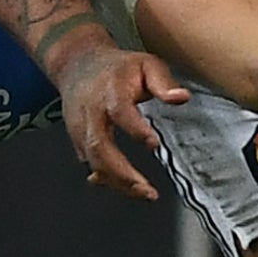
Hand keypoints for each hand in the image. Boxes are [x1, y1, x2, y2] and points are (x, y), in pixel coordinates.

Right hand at [52, 34, 190, 201]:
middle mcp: (92, 112)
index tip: (154, 144)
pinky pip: (88, 163)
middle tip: (147, 188)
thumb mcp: (145, 64)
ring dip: (116, 181)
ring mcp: (81, 128)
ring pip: (93, 160)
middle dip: (122, 172)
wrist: (78, 64)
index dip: (136, 129)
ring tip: (143, 192)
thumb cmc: (117, 67)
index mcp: (110, 91)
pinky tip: (123, 187)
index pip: (120, 112)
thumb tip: (181, 98)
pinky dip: (105, 178)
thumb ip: (163, 82)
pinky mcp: (76, 138)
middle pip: (99, 146)